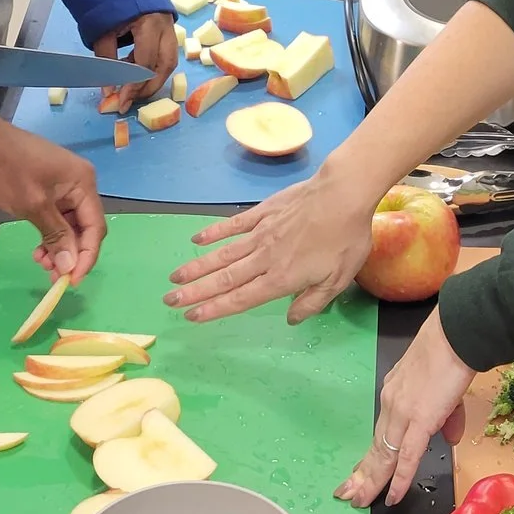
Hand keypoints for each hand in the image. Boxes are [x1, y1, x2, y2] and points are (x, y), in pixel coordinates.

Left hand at [0, 121, 106, 281]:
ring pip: (68, 226)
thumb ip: (55, 236)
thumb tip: (70, 266)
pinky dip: (48, 236)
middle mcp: (77, 184)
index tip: (72, 281)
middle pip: (83, 228)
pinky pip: (54, 218)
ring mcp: (60, 186)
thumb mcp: (33, 206)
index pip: (95, 227)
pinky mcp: (43, 189)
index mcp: (83, 182)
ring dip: (58, 247)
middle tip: (53, 277)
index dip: (87, 256)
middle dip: (71, 253)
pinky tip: (37, 250)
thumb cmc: (6, 170)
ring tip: (41, 263)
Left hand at [87, 11, 177, 99]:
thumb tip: (108, 90)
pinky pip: (164, 53)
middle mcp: (166, 27)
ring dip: (152, 78)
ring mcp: (170, 27)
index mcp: (150, 24)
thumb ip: (106, 60)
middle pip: (165, 66)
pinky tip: (133, 70)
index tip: (121, 100)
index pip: (145, 62)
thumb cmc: (110, 1)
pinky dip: (151, 66)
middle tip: (132, 100)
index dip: (134, 84)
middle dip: (149, 87)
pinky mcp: (167, 29)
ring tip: (132, 89)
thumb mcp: (103, 30)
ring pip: (168, 61)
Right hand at [164, 168, 377, 322]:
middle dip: (195, 292)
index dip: (215, 309)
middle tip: (169, 300)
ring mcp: (260, 233)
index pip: (241, 299)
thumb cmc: (345, 239)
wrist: (342, 194)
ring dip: (197, 267)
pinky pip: (233, 225)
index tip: (191, 316)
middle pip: (224, 279)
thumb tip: (290, 319)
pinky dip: (213, 232)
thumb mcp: (337, 280)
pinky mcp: (262, 213)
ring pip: (222, 254)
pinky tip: (197, 240)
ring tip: (175, 277)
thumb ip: (312, 302)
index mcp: (281, 279)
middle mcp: (263, 259)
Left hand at [339, 311, 475, 506]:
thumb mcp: (445, 389)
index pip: (381, 432)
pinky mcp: (419, 421)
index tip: (359, 471)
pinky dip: (399, 480)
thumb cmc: (453, 353)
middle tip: (347, 494)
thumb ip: (446, 417)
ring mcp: (403, 414)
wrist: (457, 336)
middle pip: (375, 446)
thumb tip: (451, 438)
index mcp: (395, 394)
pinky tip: (392, 497)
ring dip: (371, 481)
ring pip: (384, 455)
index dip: (370, 454)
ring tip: (358, 501)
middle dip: (361, 473)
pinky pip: (407, 457)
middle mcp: (392, 405)